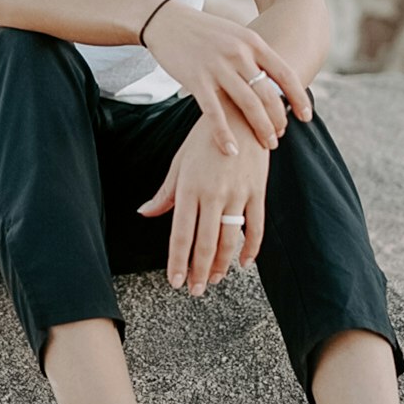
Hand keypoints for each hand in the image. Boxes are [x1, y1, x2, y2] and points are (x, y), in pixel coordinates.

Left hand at [137, 103, 269, 292]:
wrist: (241, 112)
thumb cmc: (204, 138)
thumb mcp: (180, 162)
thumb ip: (165, 193)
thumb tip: (145, 212)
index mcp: (188, 187)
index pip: (180, 234)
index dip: (177, 262)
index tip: (174, 282)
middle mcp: (212, 194)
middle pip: (206, 243)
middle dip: (199, 271)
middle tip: (195, 291)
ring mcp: (238, 193)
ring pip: (230, 239)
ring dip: (223, 264)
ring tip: (215, 279)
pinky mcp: (257, 190)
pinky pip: (255, 226)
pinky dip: (251, 249)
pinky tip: (244, 263)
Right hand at [141, 0, 311, 155]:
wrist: (168, 21)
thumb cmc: (204, 32)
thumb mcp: (236, 36)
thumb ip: (255, 55)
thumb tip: (276, 79)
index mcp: (252, 42)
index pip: (285, 73)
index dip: (299, 97)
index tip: (306, 116)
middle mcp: (238, 54)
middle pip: (268, 94)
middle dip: (279, 119)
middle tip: (281, 136)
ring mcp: (218, 67)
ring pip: (248, 105)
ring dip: (261, 129)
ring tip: (267, 145)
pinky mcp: (197, 80)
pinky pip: (215, 113)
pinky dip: (224, 134)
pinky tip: (232, 150)